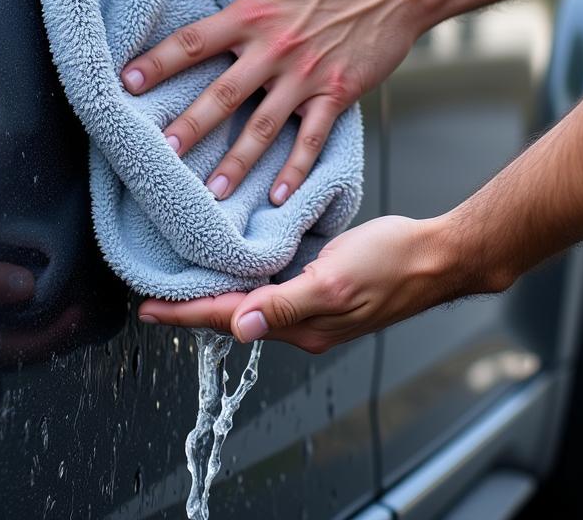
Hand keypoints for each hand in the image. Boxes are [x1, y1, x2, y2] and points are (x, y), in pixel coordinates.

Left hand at [120, 0, 423, 204]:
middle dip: (189, 126)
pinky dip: (295, 169)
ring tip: (209, 192)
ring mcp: (307, 78)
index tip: (127, 84)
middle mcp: (276, 51)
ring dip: (235, 161)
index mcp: (254, 14)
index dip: (159, 62)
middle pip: (223, 94)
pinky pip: (312, 138)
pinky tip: (275, 195)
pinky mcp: (337, 96)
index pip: (195, 41)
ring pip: (263, 126)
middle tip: (159, 154)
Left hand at [136, 215, 469, 352]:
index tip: (148, 309)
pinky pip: (273, 288)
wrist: (435, 256)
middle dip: (193, 309)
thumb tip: (242, 326)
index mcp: (301, 325)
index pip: (228, 320)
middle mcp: (301, 321)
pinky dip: (247, 279)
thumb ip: (286, 304)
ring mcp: (312, 306)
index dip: (186, 314)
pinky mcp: (321, 287)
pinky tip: (238, 264)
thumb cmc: (391, 265)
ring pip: (251, 304)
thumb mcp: (334, 280)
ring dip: (218, 295)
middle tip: (154, 299)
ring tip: (185, 283)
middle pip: (234, 317)